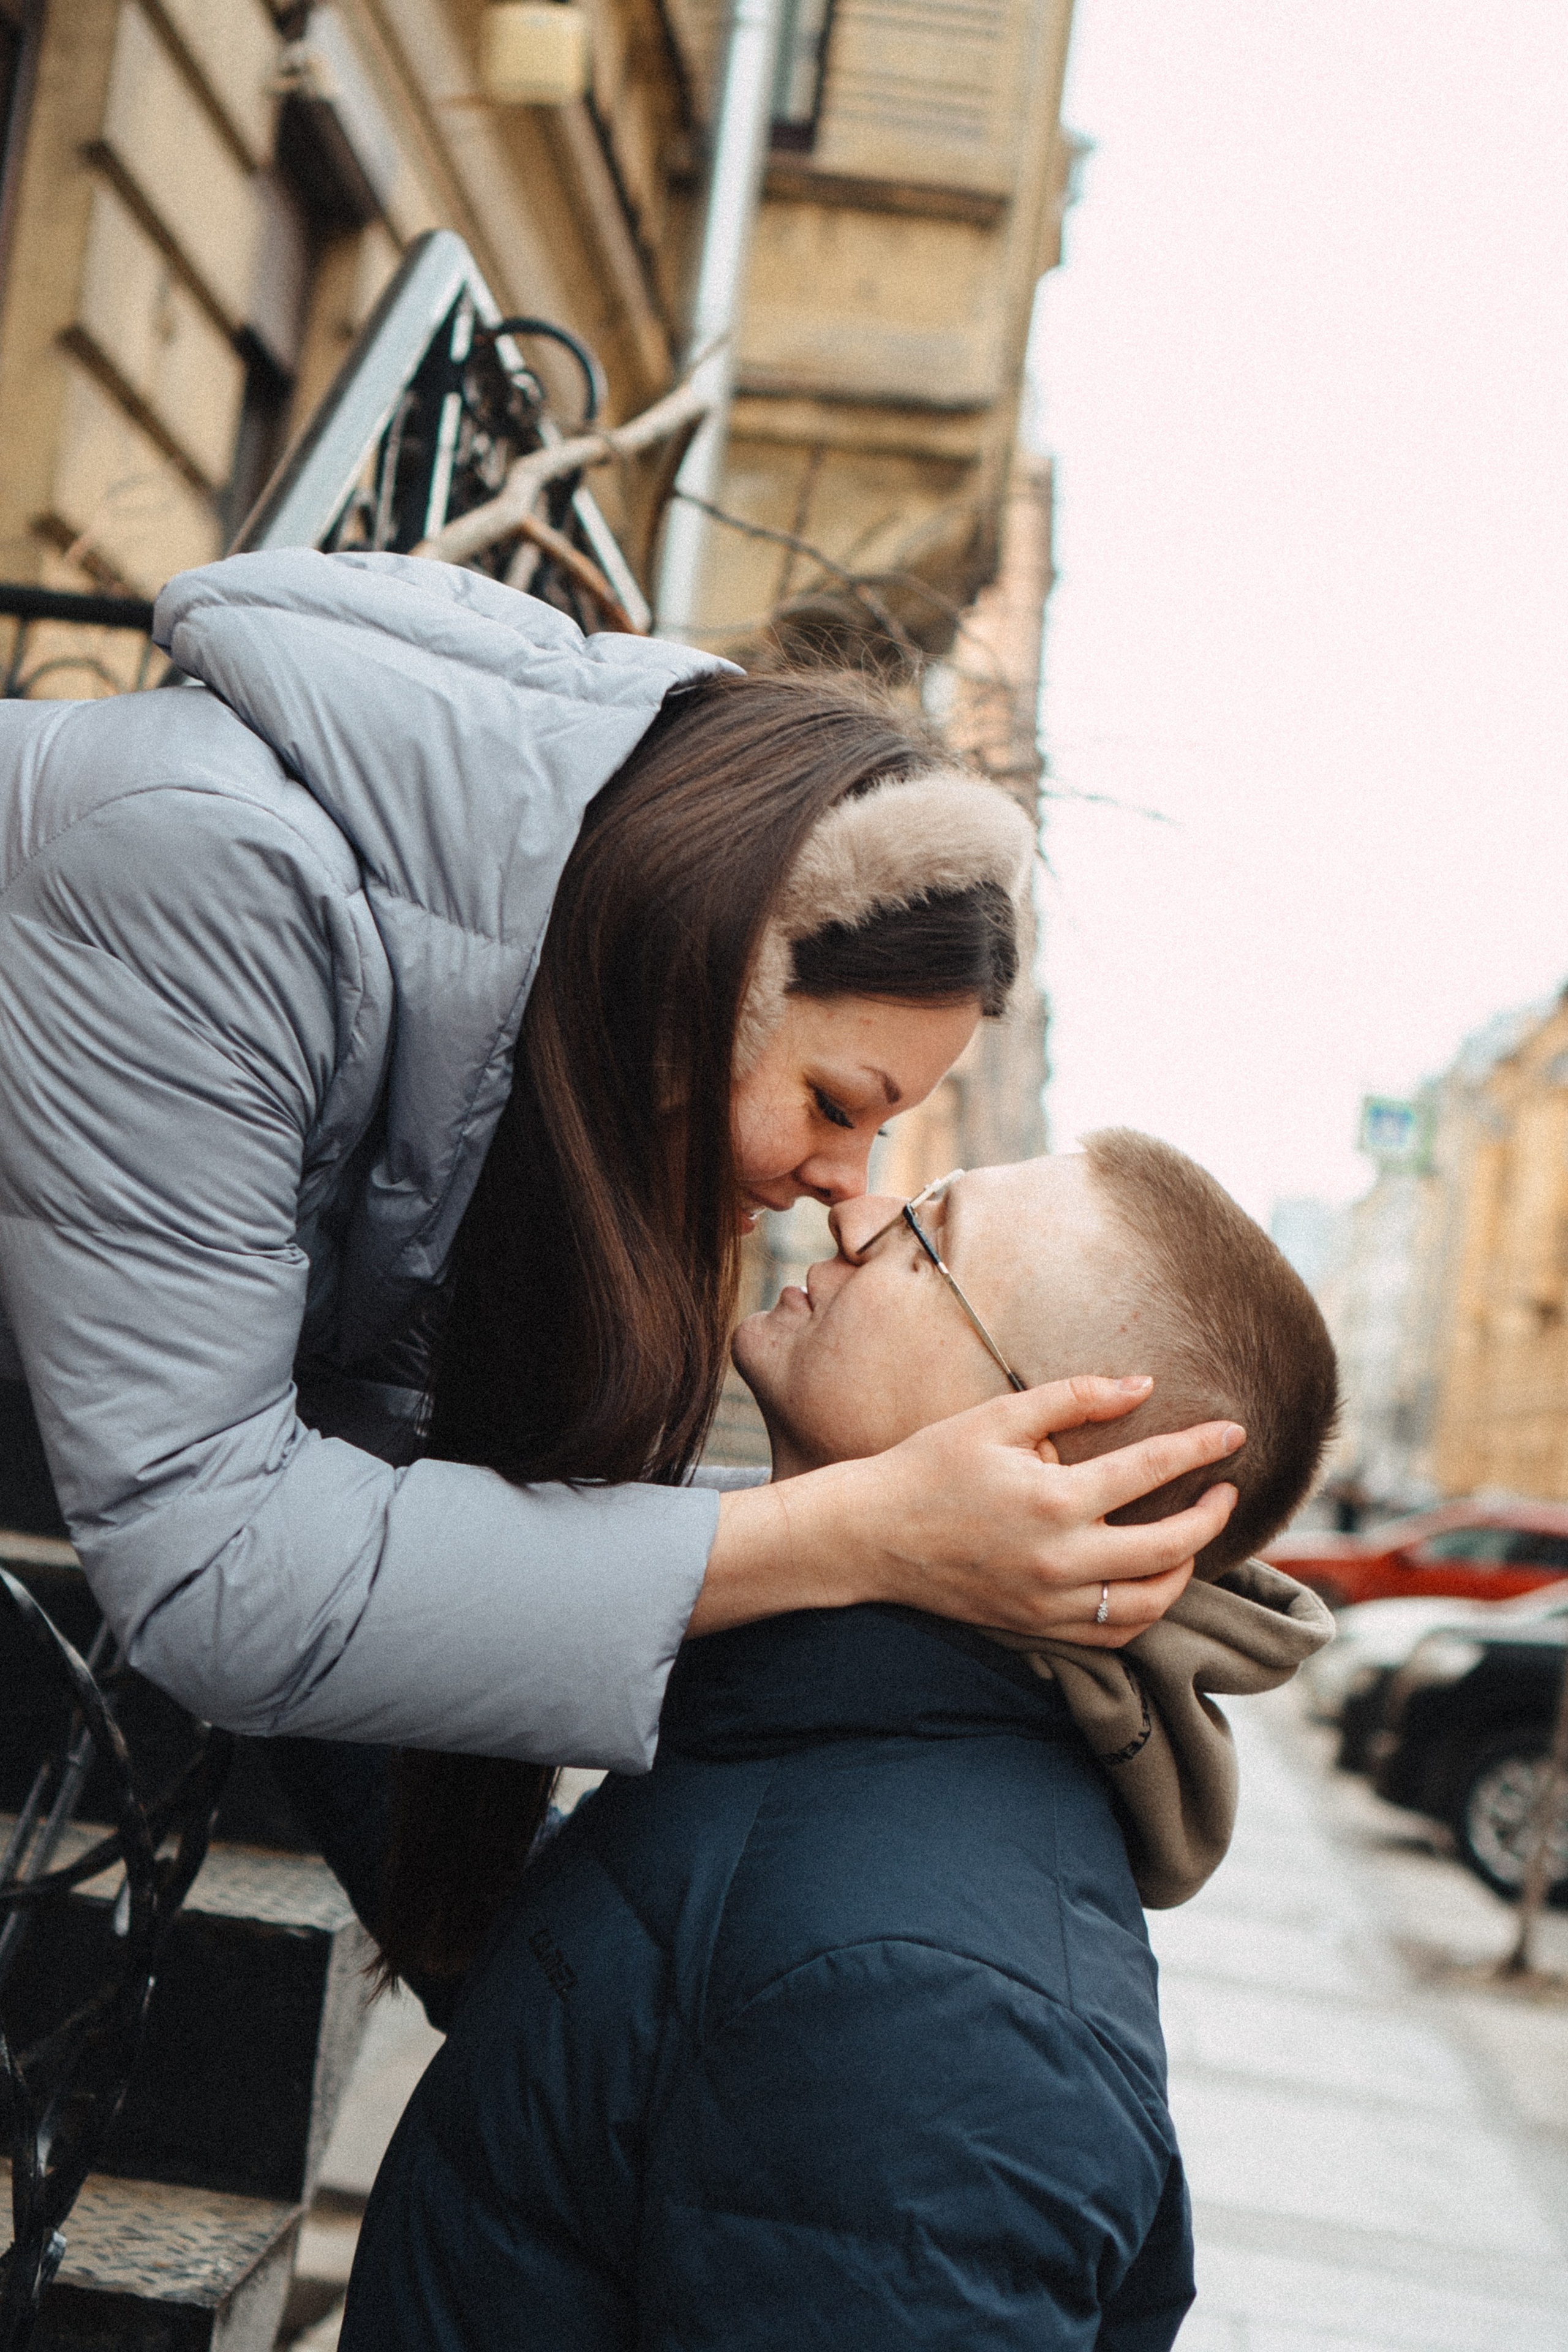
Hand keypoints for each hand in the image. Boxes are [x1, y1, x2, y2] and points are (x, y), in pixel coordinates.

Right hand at [694, 1376, 1242, 1646]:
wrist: (869, 1536)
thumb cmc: (929, 1467)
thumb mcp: (996, 1416)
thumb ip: (1074, 1399)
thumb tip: (1142, 1385)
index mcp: (1053, 1500)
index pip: (1152, 1470)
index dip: (1201, 1449)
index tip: (1234, 1433)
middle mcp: (1060, 1559)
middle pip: (1169, 1548)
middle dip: (1210, 1516)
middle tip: (1225, 1491)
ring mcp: (1050, 1601)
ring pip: (1150, 1603)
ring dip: (1186, 1571)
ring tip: (1194, 1539)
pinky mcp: (1037, 1627)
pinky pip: (1114, 1633)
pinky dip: (1146, 1611)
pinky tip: (1152, 1582)